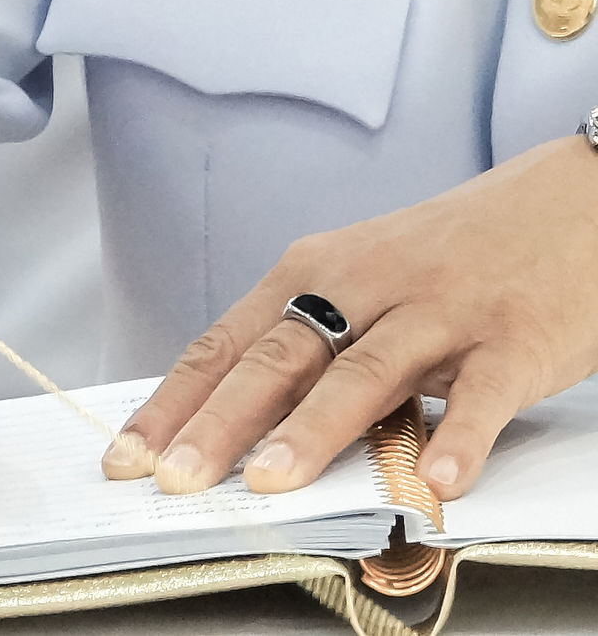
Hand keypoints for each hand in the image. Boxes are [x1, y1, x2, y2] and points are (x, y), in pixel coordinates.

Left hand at [103, 136, 597, 500]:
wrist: (569, 199)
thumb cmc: (445, 253)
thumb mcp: (358, 279)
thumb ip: (301, 342)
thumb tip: (224, 419)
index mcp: (313, 273)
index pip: (224, 346)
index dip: (171, 403)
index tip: (126, 455)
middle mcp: (365, 285)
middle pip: (278, 359)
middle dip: (220, 423)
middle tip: (176, 478)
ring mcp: (440, 311)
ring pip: (364, 372)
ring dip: (314, 430)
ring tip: (270, 481)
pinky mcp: (513, 339)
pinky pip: (481, 395)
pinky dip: (458, 437)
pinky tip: (434, 481)